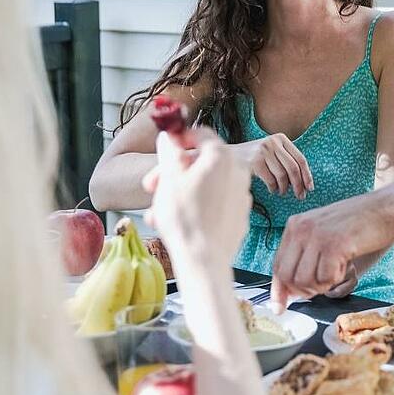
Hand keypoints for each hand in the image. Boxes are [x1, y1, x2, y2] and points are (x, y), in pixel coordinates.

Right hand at [143, 127, 252, 263]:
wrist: (204, 260)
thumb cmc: (186, 219)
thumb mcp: (169, 178)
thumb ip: (169, 151)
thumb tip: (169, 136)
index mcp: (222, 156)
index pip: (200, 134)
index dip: (179, 139)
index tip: (165, 148)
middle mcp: (238, 171)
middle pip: (201, 162)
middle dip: (173, 173)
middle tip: (152, 185)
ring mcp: (241, 194)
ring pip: (205, 185)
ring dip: (179, 193)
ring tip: (157, 211)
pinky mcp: (240, 215)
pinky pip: (215, 203)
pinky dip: (196, 206)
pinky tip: (177, 221)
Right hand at [234, 134, 313, 198]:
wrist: (231, 156)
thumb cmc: (256, 158)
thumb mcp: (273, 152)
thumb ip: (287, 161)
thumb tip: (304, 183)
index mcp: (281, 139)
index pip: (300, 158)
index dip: (307, 175)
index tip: (310, 187)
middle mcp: (273, 142)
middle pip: (293, 168)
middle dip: (298, 185)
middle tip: (300, 196)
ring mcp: (263, 151)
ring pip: (282, 175)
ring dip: (284, 188)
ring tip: (281, 191)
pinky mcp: (254, 162)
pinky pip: (270, 180)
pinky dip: (273, 187)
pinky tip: (272, 189)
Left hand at [270, 191, 393, 310]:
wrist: (387, 209)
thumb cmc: (359, 223)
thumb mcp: (324, 232)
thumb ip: (305, 255)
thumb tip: (290, 290)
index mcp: (295, 225)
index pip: (277, 265)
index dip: (279, 290)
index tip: (280, 307)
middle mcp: (301, 229)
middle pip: (287, 277)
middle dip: (303, 291)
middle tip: (322, 286)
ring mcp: (316, 236)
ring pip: (305, 281)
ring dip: (322, 285)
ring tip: (338, 270)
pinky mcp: (334, 245)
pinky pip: (326, 279)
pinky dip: (337, 279)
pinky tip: (346, 264)